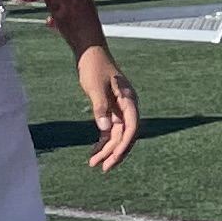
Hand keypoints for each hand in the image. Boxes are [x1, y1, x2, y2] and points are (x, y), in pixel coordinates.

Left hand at [73, 41, 140, 171]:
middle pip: (125, 135)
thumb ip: (101, 108)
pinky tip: (94, 151)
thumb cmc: (94, 67)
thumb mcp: (95, 87)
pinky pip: (110, 130)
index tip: (113, 158)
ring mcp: (119, 109)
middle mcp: (127, 107)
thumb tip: (105, 130)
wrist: (90, 53)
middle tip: (102, 167)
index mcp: (129, 100)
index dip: (124, 145)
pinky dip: (103, 141)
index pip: (131, 128)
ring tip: (94, 163)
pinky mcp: (110, 109)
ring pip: (117, 135)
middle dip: (114, 152)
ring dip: (107, 149)